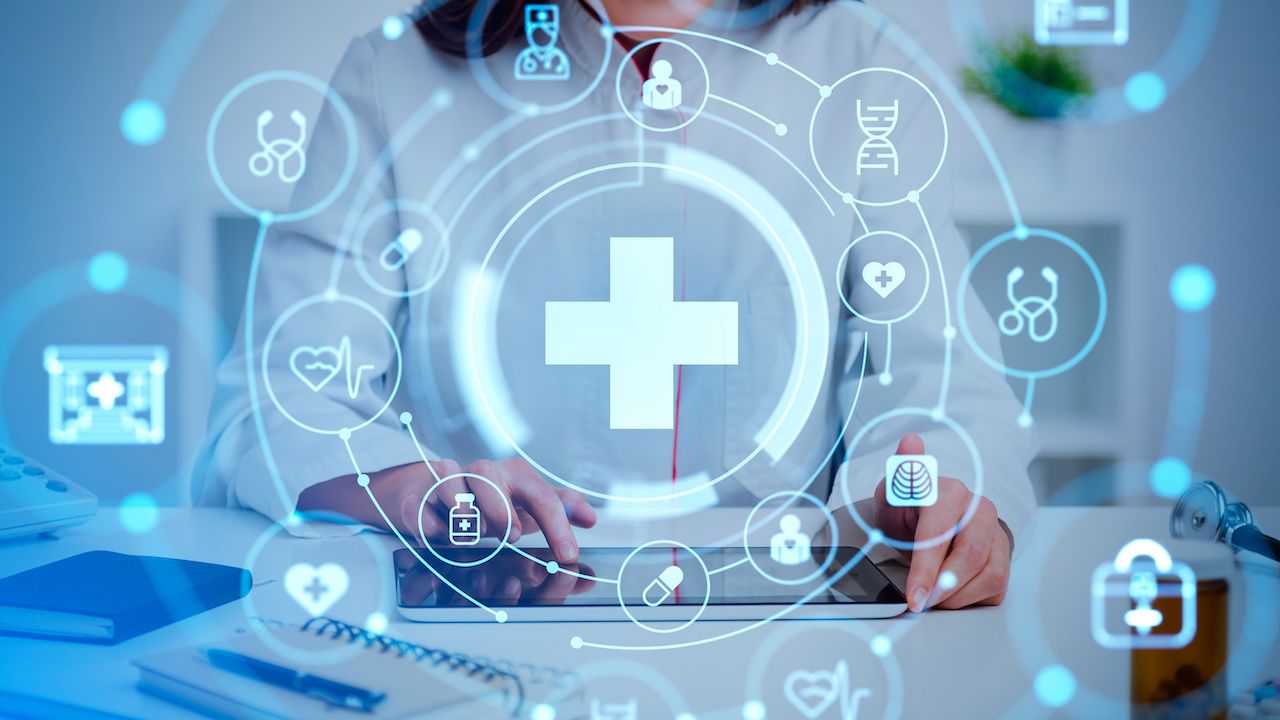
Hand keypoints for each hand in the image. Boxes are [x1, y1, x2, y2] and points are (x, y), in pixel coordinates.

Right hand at [394, 458, 596, 563]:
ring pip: (453, 494)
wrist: (435, 490)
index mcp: (512, 474)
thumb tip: (590, 516)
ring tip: (472, 533)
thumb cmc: (490, 499)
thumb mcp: (526, 501)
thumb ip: (560, 507)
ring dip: (464, 521)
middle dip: (500, 514)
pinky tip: (440, 536)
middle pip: (490, 483)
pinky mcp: (417, 498)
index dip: (558, 528)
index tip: (569, 556)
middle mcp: (480, 472)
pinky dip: (432, 528)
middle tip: (508, 536)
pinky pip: (422, 514)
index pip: (541, 497)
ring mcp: (446, 482)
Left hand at [872, 433, 1009, 610]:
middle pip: (970, 557)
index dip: (925, 569)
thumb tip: (909, 443)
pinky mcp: (1004, 556)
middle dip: (943, 587)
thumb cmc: (911, 506)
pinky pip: (996, 587)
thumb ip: (901, 471)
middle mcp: (981, 512)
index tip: (914, 596)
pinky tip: (951, 593)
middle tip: (922, 603)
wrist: (932, 516)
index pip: (940, 534)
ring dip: (957, 596)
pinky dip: (971, 598)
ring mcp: (996, 534)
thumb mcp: (896, 489)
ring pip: (988, 575)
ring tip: (933, 596)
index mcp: (952, 493)